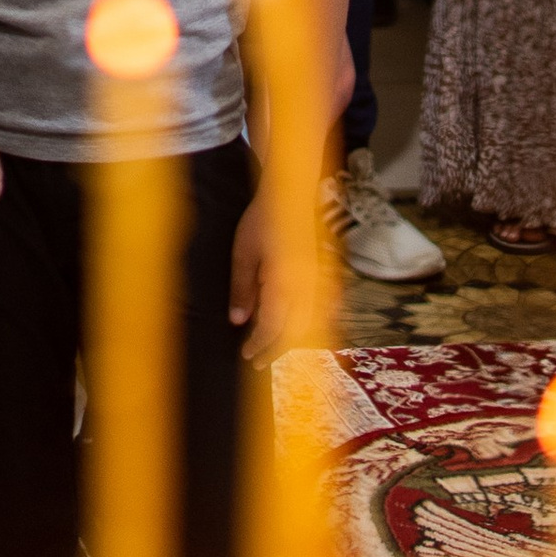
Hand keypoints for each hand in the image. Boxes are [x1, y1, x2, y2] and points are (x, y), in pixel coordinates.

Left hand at [228, 191, 302, 364]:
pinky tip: (295, 327)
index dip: (260, 344)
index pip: (273, 325)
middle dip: (277, 348)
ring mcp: (315, 281)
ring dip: (291, 338)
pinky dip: (305, 324)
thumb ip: (242, 289)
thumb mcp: (243, 254)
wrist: (289, 196)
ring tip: (272, 348)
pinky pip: (317, 309)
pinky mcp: (317, 275)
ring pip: (308, 322)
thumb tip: (238, 322)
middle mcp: (304, 286)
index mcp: (284, 282)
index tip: (247, 355)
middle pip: (295, 330)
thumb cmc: (261, 221)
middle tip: (257, 361)